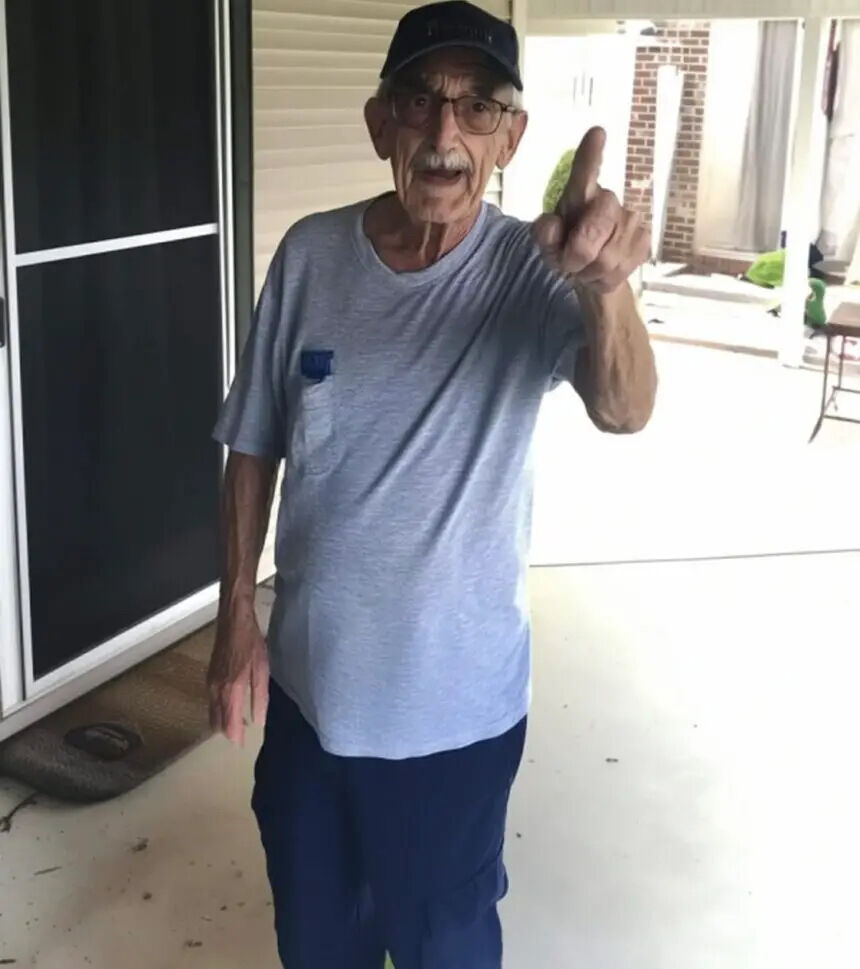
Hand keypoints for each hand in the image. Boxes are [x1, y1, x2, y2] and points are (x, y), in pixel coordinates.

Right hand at [206, 601, 268, 745]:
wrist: (233, 620)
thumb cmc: (251, 642)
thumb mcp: (261, 670)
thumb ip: (259, 697)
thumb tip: (258, 721)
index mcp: (230, 690)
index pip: (228, 724)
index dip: (235, 737)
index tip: (242, 746)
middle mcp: (215, 690)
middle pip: (217, 721)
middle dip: (227, 732)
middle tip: (241, 737)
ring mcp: (210, 683)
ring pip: (212, 712)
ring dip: (222, 721)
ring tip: (237, 725)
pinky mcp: (209, 676)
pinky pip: (211, 701)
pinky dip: (218, 709)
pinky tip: (229, 707)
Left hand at [534, 127, 649, 293]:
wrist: (590, 271)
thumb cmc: (565, 246)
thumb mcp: (547, 244)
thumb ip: (543, 235)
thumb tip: (549, 224)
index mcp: (579, 194)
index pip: (585, 172)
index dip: (591, 155)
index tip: (597, 133)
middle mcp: (608, 200)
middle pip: (591, 234)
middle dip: (575, 257)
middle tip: (567, 264)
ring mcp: (631, 220)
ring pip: (605, 260)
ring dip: (588, 272)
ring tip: (585, 267)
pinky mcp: (644, 242)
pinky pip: (618, 272)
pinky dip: (602, 280)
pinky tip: (600, 273)